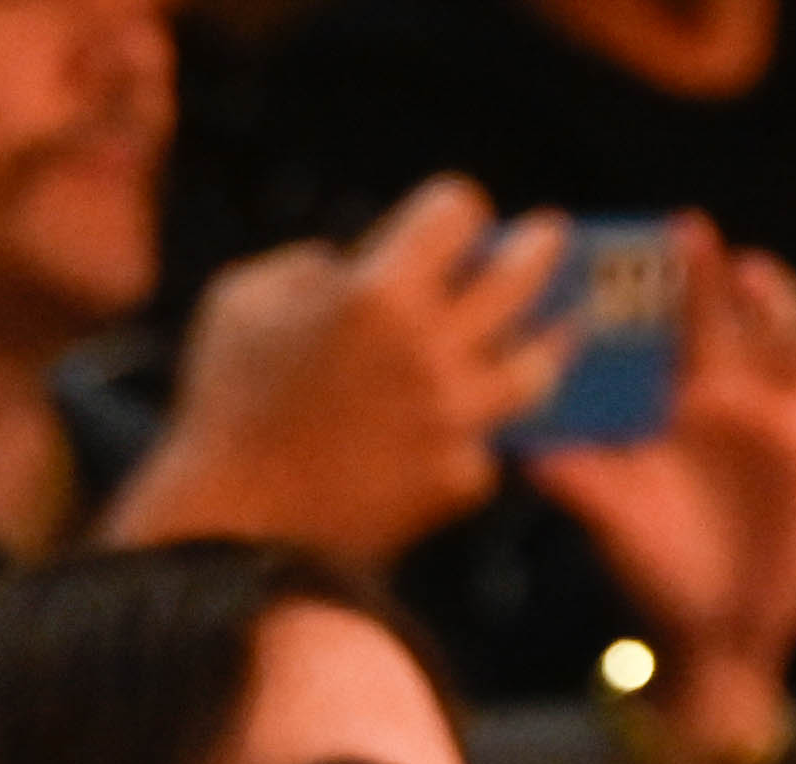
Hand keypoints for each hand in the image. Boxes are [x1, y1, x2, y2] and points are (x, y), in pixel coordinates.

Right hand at [132, 178, 568, 571]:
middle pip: (517, 279)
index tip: (458, 214)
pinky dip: (481, 425)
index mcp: (378, 292)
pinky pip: (489, 439)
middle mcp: (432, 350)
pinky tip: (486, 414)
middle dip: (539, 246)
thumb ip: (309, 266)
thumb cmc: (227, 402)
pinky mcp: (462, 478)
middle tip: (554, 234)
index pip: (454, 214)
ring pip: (535, 368)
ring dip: (551, 339)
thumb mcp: (243, 299)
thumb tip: (351, 263)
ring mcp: (456, 419)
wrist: (240, 526)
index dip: (455, 206)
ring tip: (568, 324)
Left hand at [520, 219, 795, 714]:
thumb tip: (526, 449)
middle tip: (688, 237)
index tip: (627, 253)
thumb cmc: (656, 572)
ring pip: (785, 321)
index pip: (661, 317)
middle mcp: (723, 388)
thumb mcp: (612, 524)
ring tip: (753, 281)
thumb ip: (578, 480)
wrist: (724, 632)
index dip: (647, 282)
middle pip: (722, 301)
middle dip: (706, 265)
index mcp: (666, 395)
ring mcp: (777, 407)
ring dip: (774, 295)